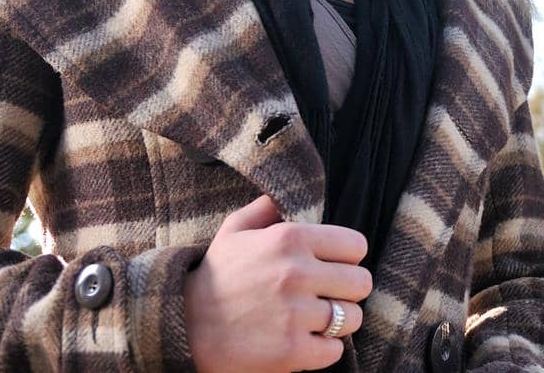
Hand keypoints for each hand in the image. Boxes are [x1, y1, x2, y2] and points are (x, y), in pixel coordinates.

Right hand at [183, 194, 372, 372]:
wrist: (182, 327)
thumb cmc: (215, 277)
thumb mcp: (235, 230)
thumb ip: (269, 206)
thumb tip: (294, 192)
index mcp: (290, 238)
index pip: (356, 246)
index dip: (348, 258)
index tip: (332, 267)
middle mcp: (297, 273)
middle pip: (361, 283)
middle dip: (347, 290)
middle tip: (326, 295)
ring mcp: (295, 315)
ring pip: (353, 318)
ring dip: (338, 321)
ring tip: (316, 320)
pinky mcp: (291, 351)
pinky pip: (335, 350)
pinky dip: (324, 349)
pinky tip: (305, 341)